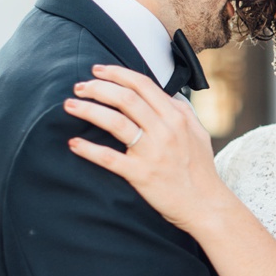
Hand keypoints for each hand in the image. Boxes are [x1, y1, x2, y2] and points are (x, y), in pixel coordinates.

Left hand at [65, 64, 234, 230]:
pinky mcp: (141, 175)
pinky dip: (89, 149)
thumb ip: (183, 111)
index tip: (98, 70)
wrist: (205, 205)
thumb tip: (167, 95)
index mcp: (177, 117)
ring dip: (88, 110)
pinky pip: (110, 158)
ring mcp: (153, 153)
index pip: (142, 85)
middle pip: (125, 98)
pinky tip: (74, 143)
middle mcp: (165, 131)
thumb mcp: (199, 133)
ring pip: (115, 122)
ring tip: (70, 106)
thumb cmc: (200, 170)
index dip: (116, 73)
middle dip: (97, 88)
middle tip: (79, 87)